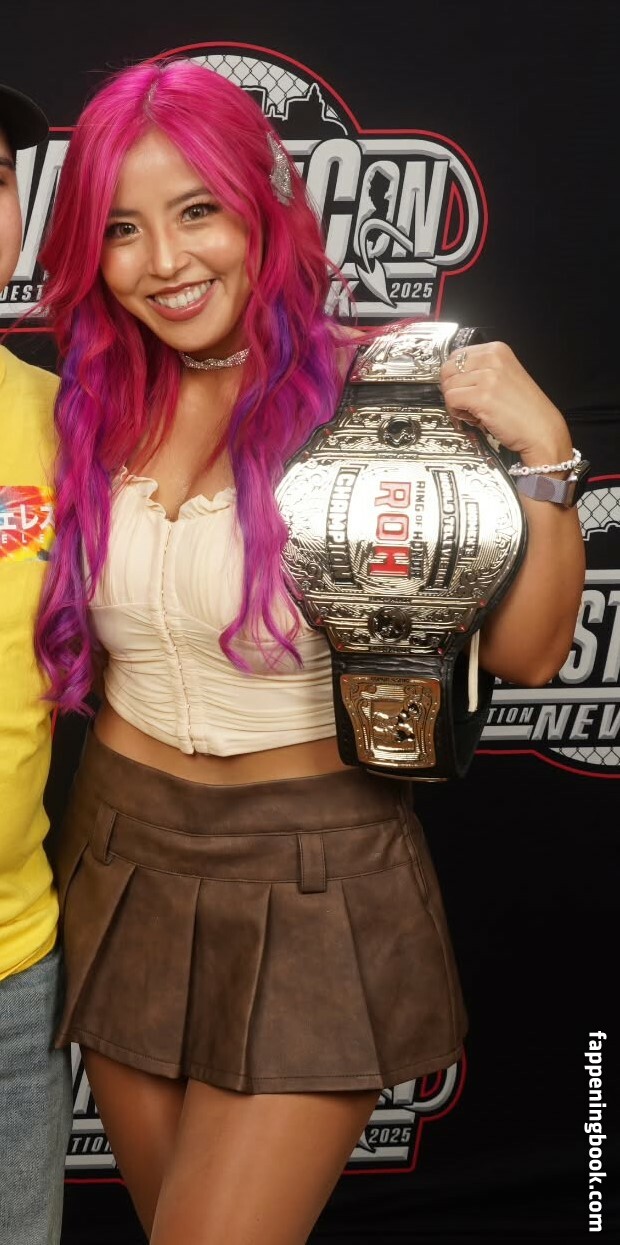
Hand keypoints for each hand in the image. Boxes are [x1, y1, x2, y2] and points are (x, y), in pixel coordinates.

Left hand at [440, 341, 571, 461]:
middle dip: (451, 388)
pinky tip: (472, 418)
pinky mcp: (482, 396)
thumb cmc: (525, 410)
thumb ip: (482, 371)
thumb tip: (454, 377)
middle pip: (448, 369)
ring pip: (448, 385)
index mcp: (497, 350)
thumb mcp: (505, 377)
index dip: (454, 376)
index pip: (456, 355)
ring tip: (472, 412)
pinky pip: (451, 399)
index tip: (462, 389)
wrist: (541, 430)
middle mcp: (492, 359)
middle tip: (464, 403)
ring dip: (454, 403)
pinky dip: (455, 412)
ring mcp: (487, 376)